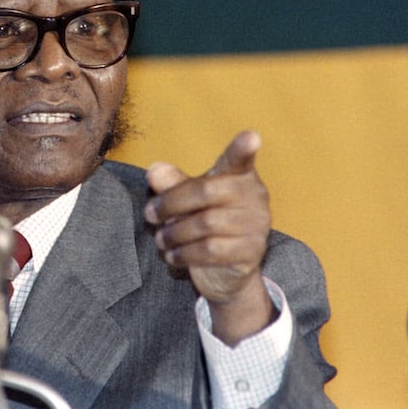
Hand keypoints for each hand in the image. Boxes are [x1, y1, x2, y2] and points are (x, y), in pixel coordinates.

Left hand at [144, 130, 274, 343]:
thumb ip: (172, 183)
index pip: (240, 159)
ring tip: (160, 239)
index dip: (243, 148)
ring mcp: (257, 224)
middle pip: (204, 191)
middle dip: (170, 203)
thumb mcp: (186, 201)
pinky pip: (210, 251)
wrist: (226, 272)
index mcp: (239, 176)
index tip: (251, 136)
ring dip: (174, 233)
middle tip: (150, 214)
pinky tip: (173, 256)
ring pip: (205, 224)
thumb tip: (154, 169)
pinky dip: (185, 254)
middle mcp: (254, 196)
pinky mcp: (252, 252)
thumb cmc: (204, 224)